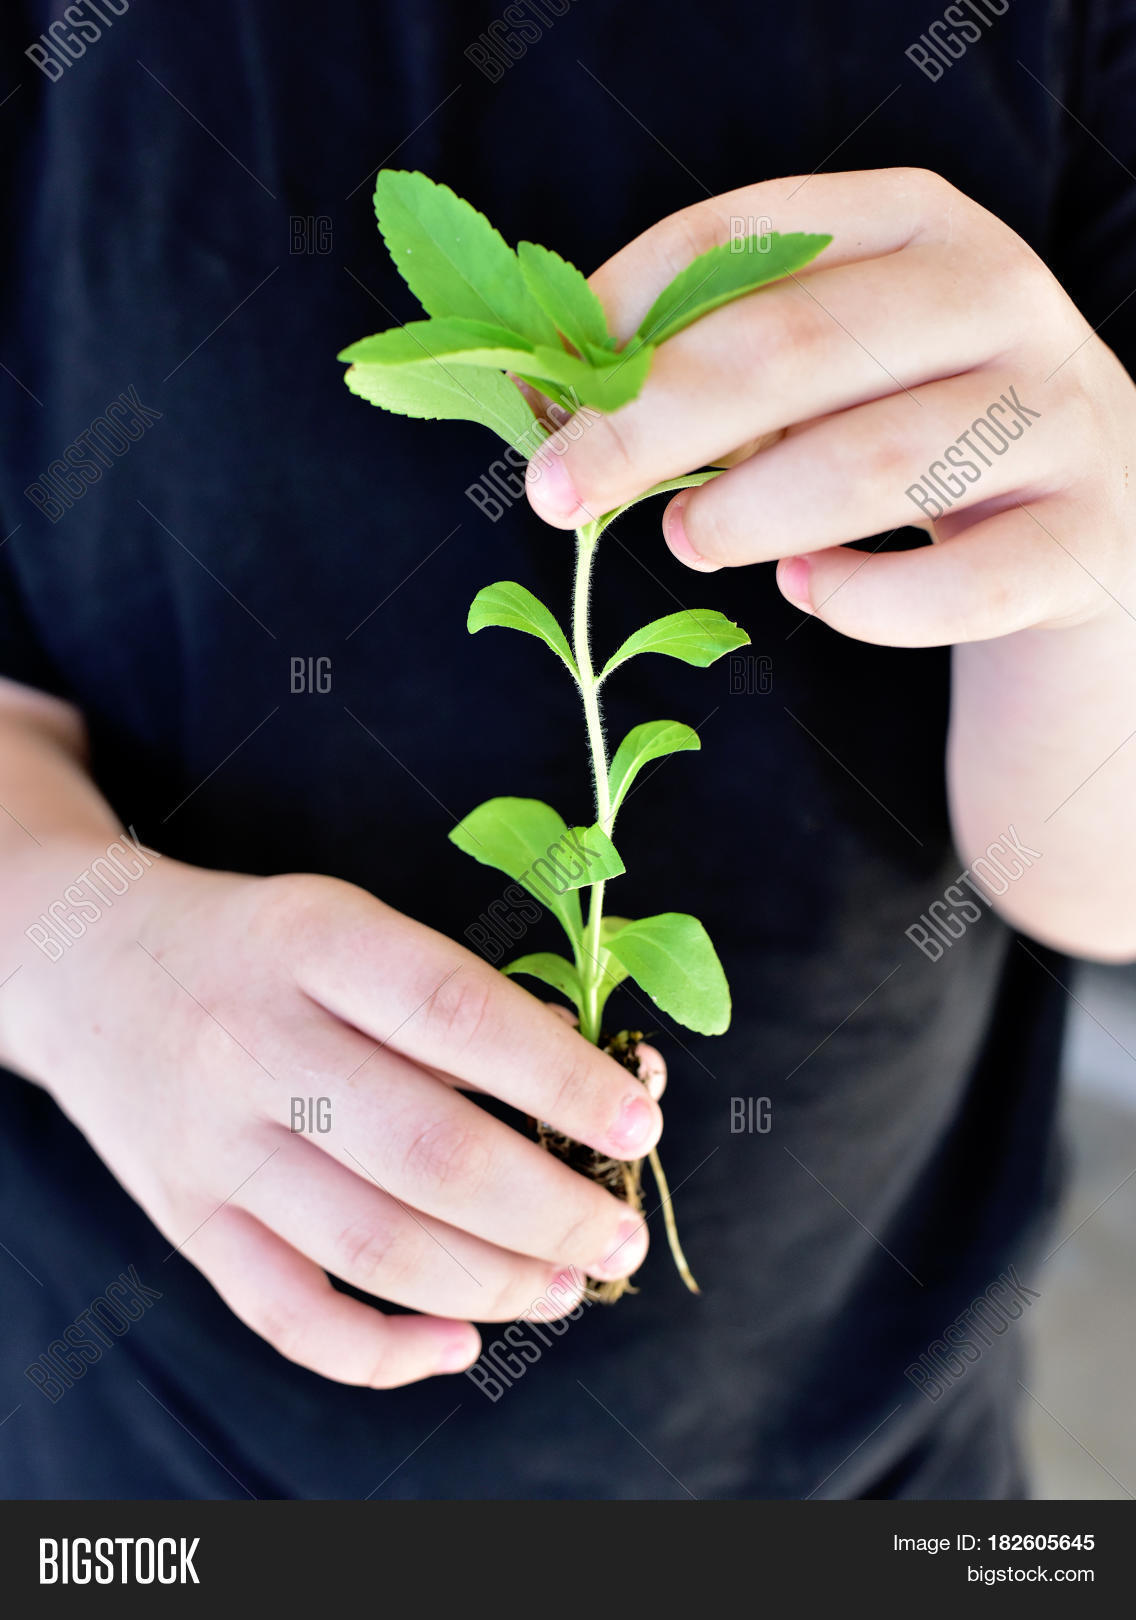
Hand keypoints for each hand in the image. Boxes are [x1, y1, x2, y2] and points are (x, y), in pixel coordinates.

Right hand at [9, 857, 662, 1386]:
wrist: (87, 966)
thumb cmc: (260, 946)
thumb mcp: (344, 921)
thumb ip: (447, 998)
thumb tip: (586, 1092)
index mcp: (315, 940)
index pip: (457, 1012)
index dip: (561, 1078)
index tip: (639, 1126)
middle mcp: (256, 1042)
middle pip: (427, 1152)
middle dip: (551, 1211)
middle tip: (620, 1239)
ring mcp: (214, 1142)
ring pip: (372, 1245)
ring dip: (492, 1283)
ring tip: (567, 1286)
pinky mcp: (185, 1221)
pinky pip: (287, 1315)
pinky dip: (382, 1351)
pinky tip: (456, 1342)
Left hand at [526, 167, 1135, 646]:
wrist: (1089, 524)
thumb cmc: (915, 434)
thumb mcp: (833, 370)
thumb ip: (721, 366)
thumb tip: (557, 405)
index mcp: (916, 223)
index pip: (748, 237)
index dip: (625, 312)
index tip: (543, 391)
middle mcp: (999, 295)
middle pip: (794, 348)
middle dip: (650, 426)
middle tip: (561, 493)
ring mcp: (1058, 414)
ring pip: (872, 463)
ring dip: (748, 515)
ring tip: (690, 539)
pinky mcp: (1084, 537)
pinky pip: (957, 588)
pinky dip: (858, 603)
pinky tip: (809, 591)